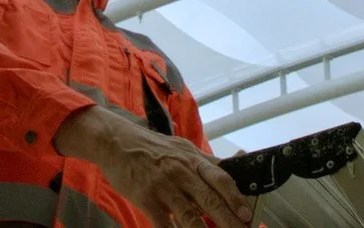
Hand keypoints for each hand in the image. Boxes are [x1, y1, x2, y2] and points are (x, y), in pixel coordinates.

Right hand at [56, 107, 251, 227]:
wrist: (116, 142)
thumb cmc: (152, 148)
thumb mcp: (183, 148)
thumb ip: (207, 162)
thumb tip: (235, 166)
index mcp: (193, 159)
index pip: (221, 179)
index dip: (236, 198)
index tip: (247, 215)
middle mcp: (181, 171)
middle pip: (210, 199)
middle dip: (228, 220)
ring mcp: (163, 186)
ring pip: (190, 215)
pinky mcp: (146, 198)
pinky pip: (164, 223)